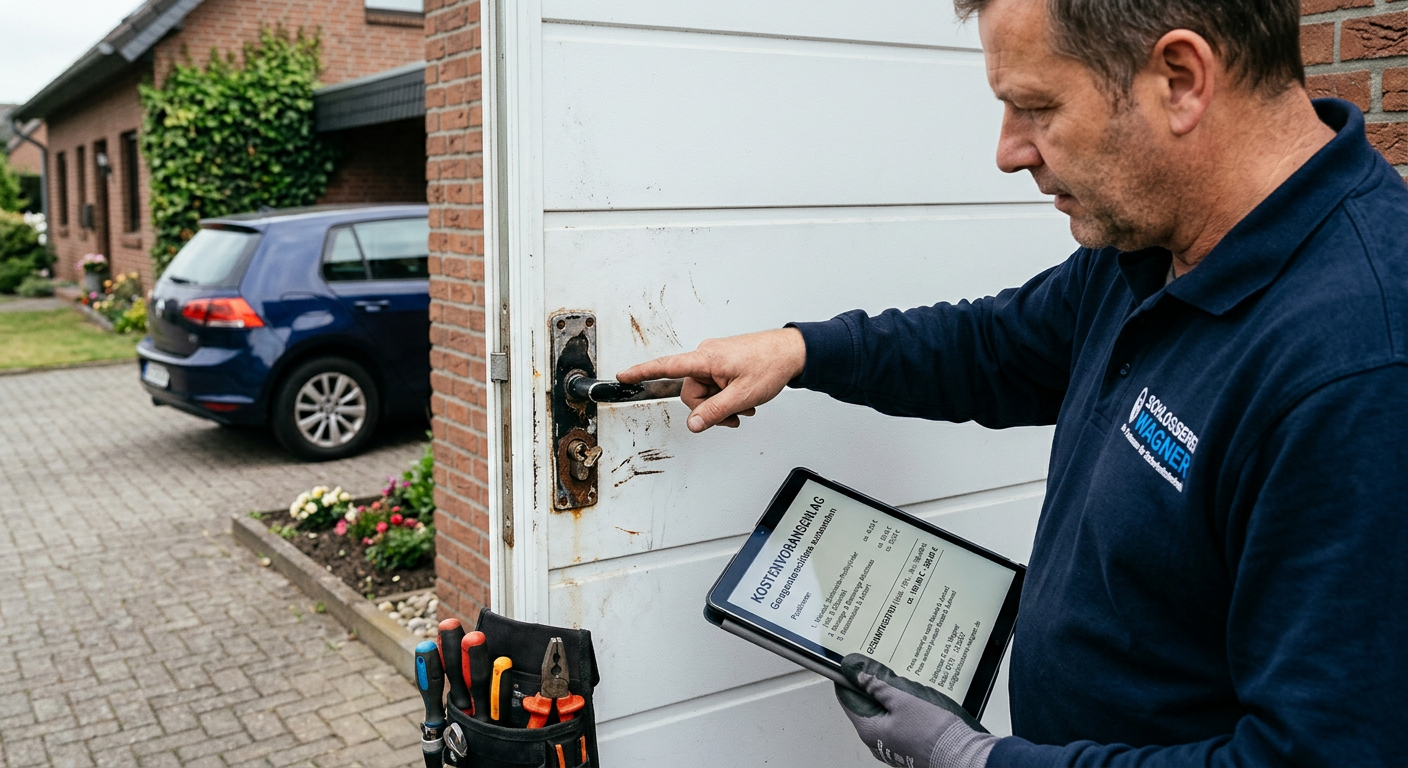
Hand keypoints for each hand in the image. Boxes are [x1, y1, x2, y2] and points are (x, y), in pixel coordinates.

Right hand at [616, 328, 804, 431]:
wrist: (793, 352)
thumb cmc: (771, 365)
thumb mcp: (742, 396)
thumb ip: (715, 412)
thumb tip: (694, 424)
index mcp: (706, 359)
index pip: (666, 367)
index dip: (642, 372)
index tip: (623, 376)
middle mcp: (706, 356)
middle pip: (691, 392)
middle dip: (710, 408)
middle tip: (733, 414)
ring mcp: (715, 359)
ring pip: (705, 392)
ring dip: (722, 405)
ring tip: (745, 407)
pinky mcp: (724, 363)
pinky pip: (716, 386)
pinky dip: (727, 397)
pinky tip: (744, 401)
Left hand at [834, 654, 996, 767]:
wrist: (957, 753)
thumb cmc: (931, 731)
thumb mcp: (902, 700)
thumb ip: (879, 688)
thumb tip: (862, 678)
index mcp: (870, 732)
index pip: (848, 703)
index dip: (848, 684)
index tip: (851, 670)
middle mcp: (876, 744)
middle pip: (864, 710)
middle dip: (869, 690)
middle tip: (874, 672)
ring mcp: (891, 747)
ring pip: (880, 717)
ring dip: (884, 700)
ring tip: (894, 684)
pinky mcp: (904, 747)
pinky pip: (894, 725)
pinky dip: (896, 711)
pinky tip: (906, 700)